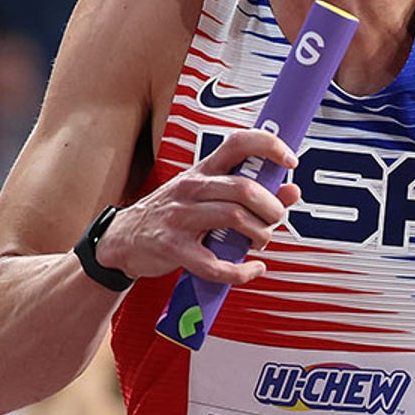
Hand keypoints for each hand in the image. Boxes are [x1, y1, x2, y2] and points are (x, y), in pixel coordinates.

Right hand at [95, 128, 302, 285]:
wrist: (123, 239)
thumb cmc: (172, 214)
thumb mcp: (205, 195)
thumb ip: (248, 190)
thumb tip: (292, 190)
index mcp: (202, 170)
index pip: (238, 143)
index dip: (269, 146)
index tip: (290, 160)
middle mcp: (190, 188)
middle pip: (244, 188)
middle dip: (271, 207)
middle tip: (274, 219)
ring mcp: (180, 218)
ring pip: (234, 219)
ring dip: (260, 234)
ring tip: (260, 242)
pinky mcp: (173, 248)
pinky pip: (215, 264)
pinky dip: (240, 271)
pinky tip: (250, 270)